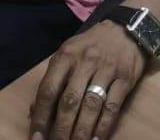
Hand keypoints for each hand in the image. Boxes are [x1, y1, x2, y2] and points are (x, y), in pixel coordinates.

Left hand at [28, 19, 145, 139]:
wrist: (125, 29)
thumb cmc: (90, 46)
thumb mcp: (67, 53)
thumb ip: (52, 79)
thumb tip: (33, 110)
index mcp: (65, 56)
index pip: (48, 90)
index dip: (41, 116)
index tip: (36, 137)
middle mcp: (85, 62)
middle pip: (69, 101)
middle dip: (61, 129)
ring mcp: (106, 70)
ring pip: (91, 106)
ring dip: (81, 131)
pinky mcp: (124, 78)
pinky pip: (112, 106)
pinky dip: (104, 126)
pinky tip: (96, 139)